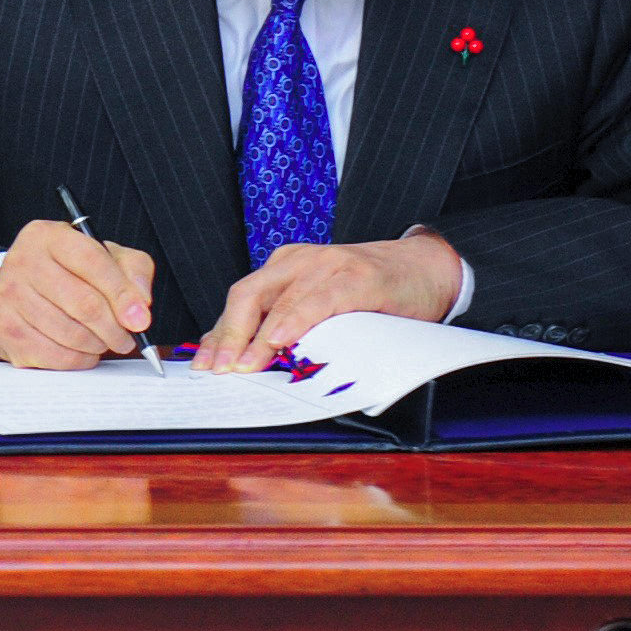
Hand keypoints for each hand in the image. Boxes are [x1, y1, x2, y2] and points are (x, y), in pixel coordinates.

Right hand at [0, 219, 159, 369]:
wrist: (16, 291)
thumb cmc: (66, 272)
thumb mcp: (104, 256)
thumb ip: (133, 271)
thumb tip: (139, 305)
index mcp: (49, 236)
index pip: (92, 262)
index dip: (122, 293)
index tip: (140, 319)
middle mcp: (24, 261)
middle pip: (84, 304)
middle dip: (114, 328)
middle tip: (126, 337)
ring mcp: (11, 297)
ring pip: (71, 334)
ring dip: (98, 345)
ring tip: (102, 340)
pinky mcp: (8, 330)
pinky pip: (56, 356)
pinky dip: (78, 359)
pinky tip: (81, 350)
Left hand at [195, 234, 463, 370]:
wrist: (428, 267)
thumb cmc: (373, 291)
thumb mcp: (321, 303)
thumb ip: (288, 321)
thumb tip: (246, 357)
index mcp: (286, 267)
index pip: (240, 301)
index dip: (219, 333)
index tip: (202, 364)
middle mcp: (300, 261)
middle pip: (247, 295)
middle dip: (228, 335)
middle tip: (217, 369)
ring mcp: (328, 265)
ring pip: (279, 300)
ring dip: (257, 337)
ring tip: (244, 366)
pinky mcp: (356, 277)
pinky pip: (318, 299)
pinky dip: (296, 320)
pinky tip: (282, 340)